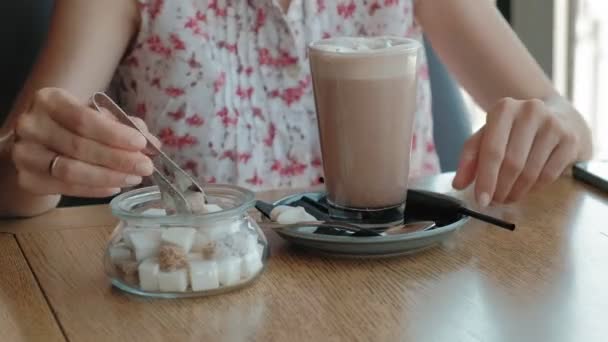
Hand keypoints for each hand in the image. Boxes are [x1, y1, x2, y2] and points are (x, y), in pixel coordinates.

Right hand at [12, 88, 155, 197]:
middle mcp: (31, 125)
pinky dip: (94, 189)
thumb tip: (153, 143)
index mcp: (49, 100)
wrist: (37, 144)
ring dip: (109, 176)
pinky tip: (114, 187)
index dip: (114, 134)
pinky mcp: (27, 179)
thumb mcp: (95, 116)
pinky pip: (66, 188)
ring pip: (71, 170)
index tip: (141, 144)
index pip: (83, 119)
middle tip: (145, 167)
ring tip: (133, 178)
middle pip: (79, 146)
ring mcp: (24, 154)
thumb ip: (123, 125)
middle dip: (118, 159)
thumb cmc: (72, 126)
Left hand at [452, 97, 591, 205]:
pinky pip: (548, 175)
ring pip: (530, 172)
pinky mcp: (570, 140)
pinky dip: (534, 188)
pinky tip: (526, 188)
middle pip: (511, 164)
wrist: (557, 117)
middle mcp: (530, 111)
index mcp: (504, 109)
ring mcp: (554, 124)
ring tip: (507, 197)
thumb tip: (458, 184)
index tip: (480, 200)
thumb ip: (470, 158)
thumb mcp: (488, 136)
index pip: (492, 150)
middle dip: (500, 189)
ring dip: (515, 192)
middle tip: (493, 201)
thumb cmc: (514, 131)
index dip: (486, 179)